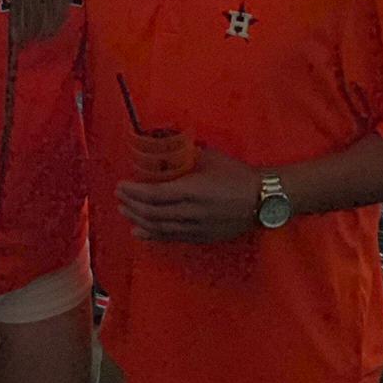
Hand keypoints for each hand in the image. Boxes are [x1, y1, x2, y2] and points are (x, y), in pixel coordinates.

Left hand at [115, 145, 262, 243]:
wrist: (262, 199)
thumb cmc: (237, 175)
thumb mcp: (210, 158)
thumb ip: (187, 155)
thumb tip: (168, 145)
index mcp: (192, 189)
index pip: (154, 194)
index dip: (134, 192)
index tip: (121, 186)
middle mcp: (191, 212)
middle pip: (152, 212)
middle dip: (132, 205)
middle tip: (119, 197)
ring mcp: (196, 227)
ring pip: (159, 227)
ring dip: (139, 220)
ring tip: (125, 212)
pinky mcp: (202, 237)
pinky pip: (172, 237)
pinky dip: (153, 235)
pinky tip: (140, 231)